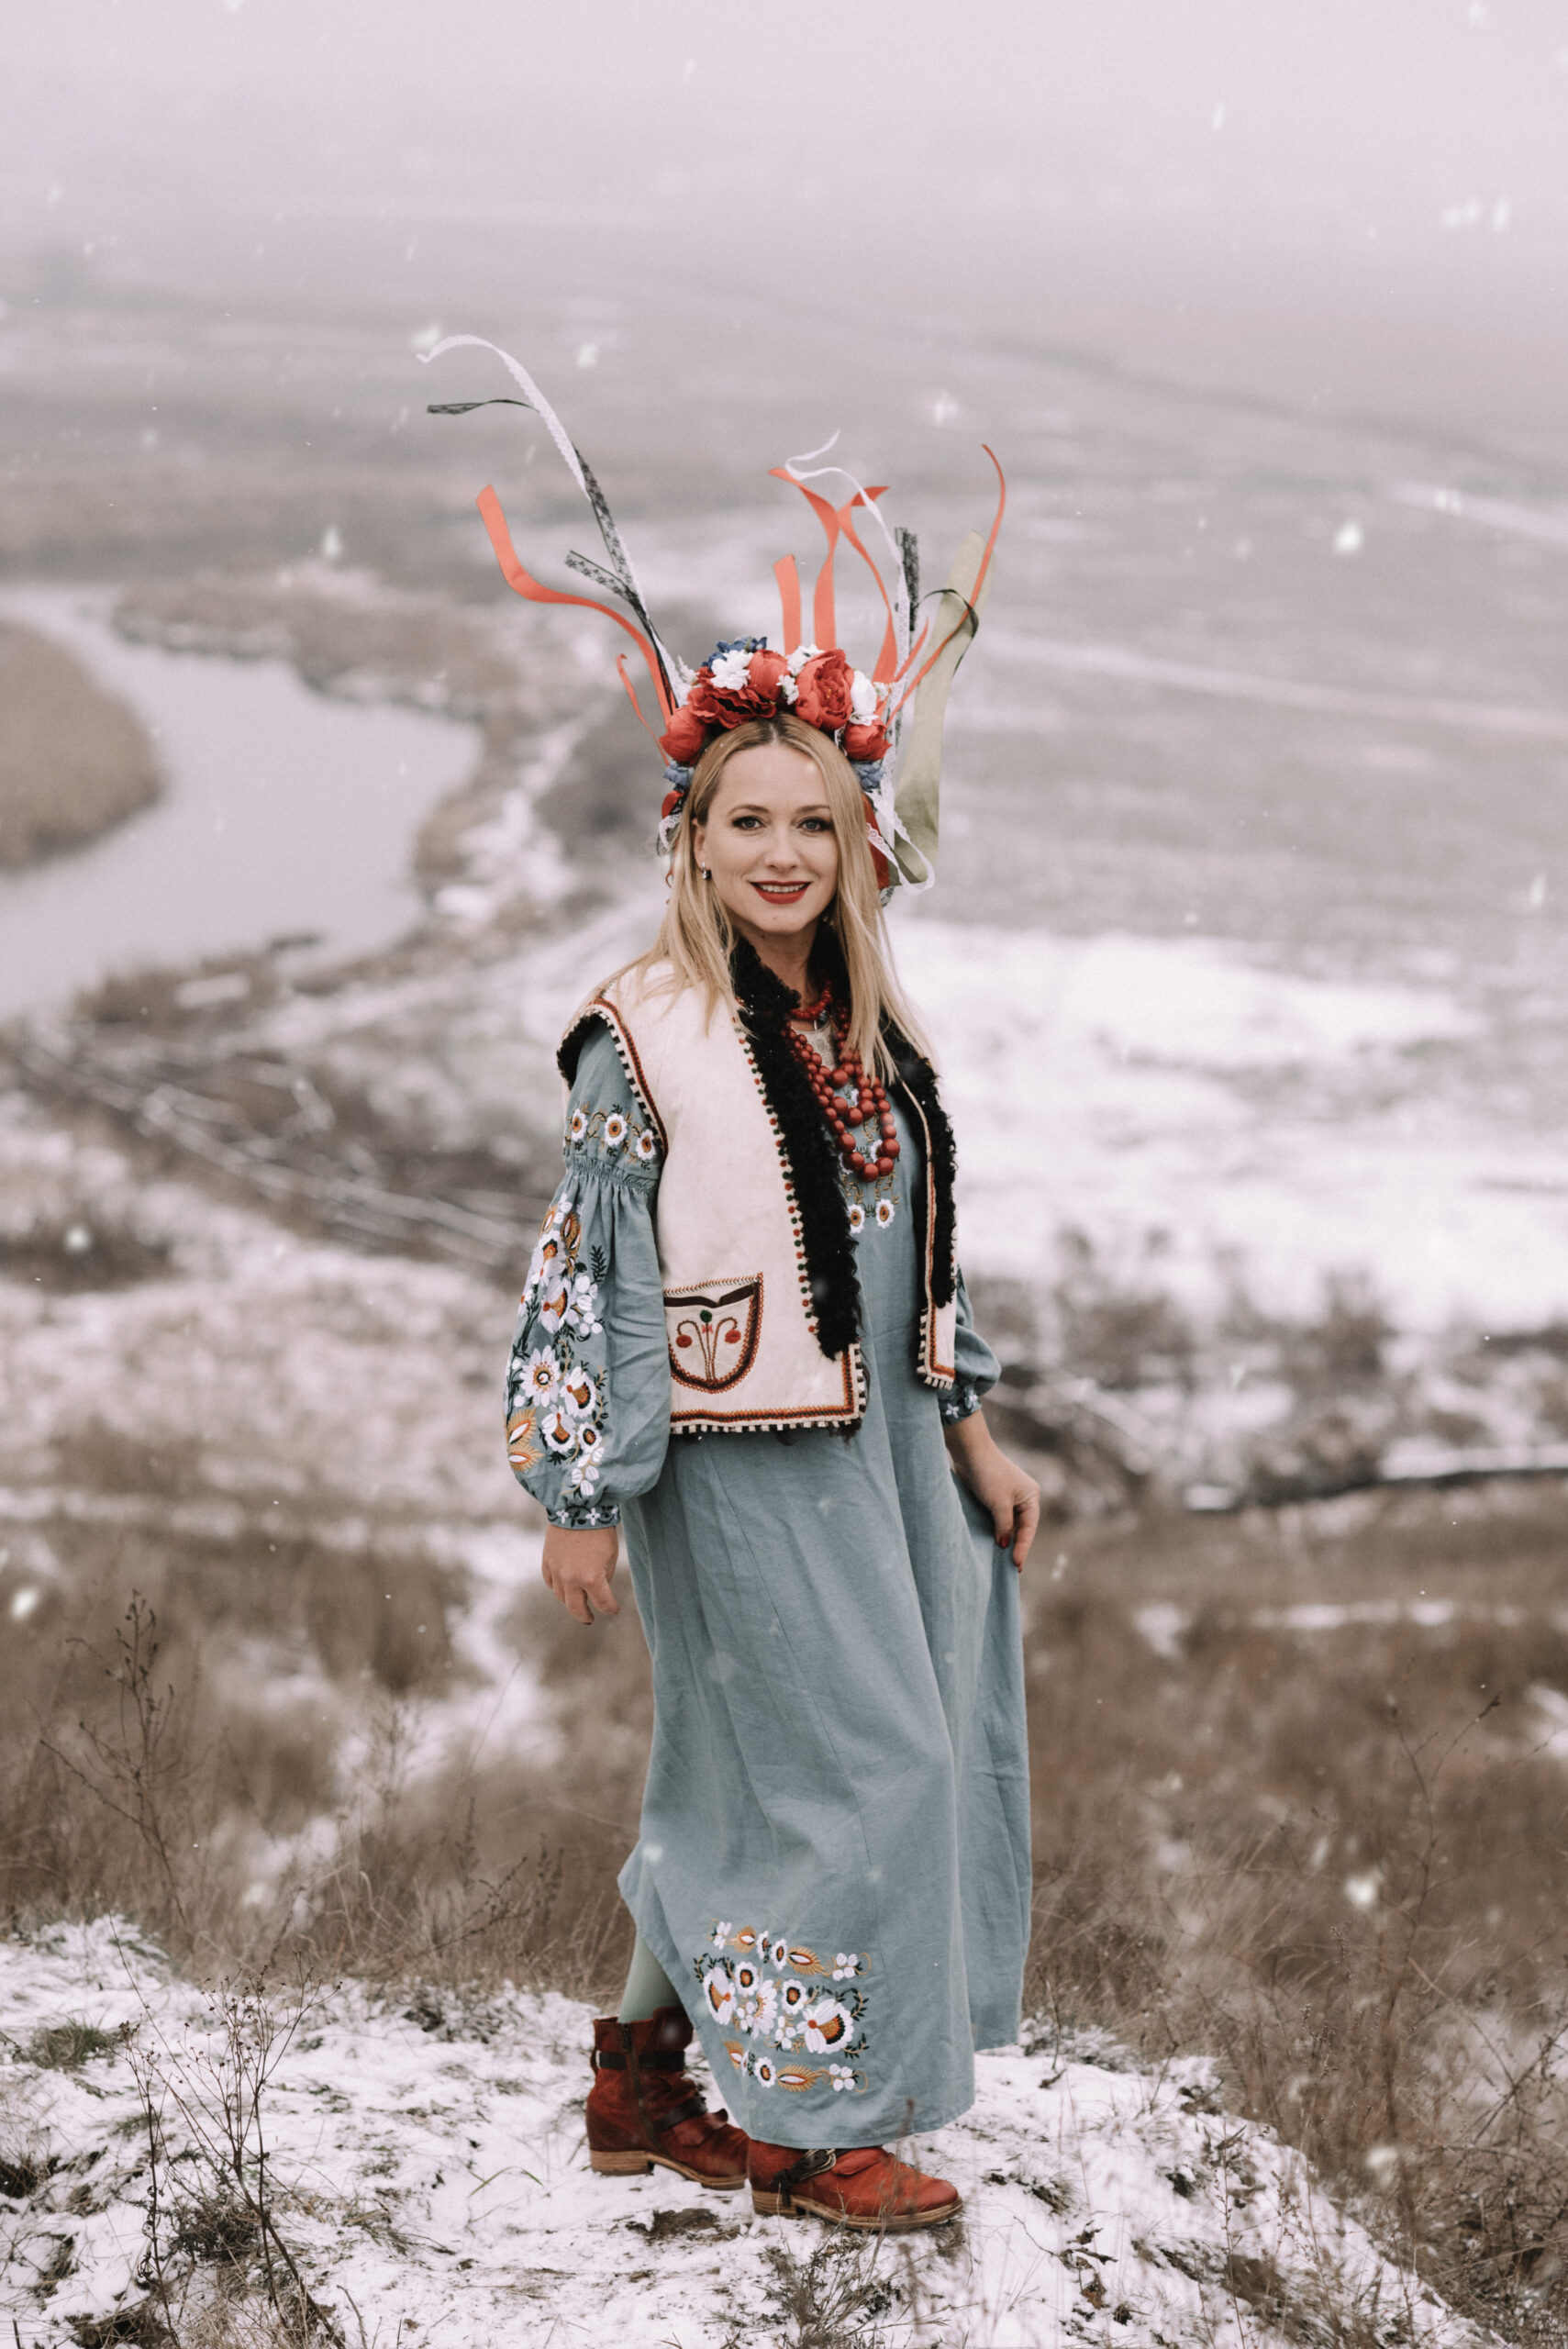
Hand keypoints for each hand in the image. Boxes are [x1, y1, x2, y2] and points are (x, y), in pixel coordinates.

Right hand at [541, 1524, 620, 1624]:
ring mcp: (556, 1572)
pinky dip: (557, 1587)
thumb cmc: (599, 1532)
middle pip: (576, 1609)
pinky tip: (564, 1587)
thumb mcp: (610, 1557)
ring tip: (578, 1601)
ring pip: (561, 1597)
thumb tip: (597, 1591)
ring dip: (570, 1601)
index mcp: (592, 1579)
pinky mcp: (547, 1563)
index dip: (611, 1609)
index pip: (603, 1604)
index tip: (614, 1609)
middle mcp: (571, 1579)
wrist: (577, 1508)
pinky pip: (550, 1583)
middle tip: (589, 1619)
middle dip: (585, 1616)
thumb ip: (604, 1578)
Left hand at [944, 1410, 1040, 1570]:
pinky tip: (992, 1542)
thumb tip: (1005, 1544)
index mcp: (1031, 1497)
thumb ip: (1004, 1526)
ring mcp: (1008, 1497)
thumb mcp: (999, 1504)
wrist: (969, 1452)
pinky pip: (998, 1518)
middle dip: (1016, 1546)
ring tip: (1002, 1560)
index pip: (1029, 1528)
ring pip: (1009, 1524)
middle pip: (1021, 1527)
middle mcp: (1023, 1497)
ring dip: (1005, 1539)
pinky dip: (996, 1530)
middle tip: (1011, 1568)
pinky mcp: (994, 1496)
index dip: (1023, 1547)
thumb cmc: (988, 1475)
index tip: (1016, 1565)